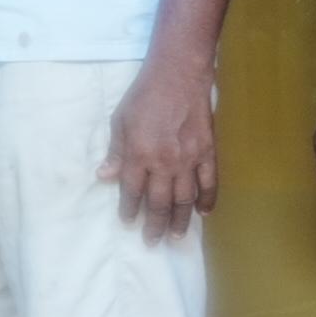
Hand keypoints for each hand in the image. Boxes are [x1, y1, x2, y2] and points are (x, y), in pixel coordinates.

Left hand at [102, 57, 217, 239]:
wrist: (179, 75)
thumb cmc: (144, 95)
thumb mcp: (120, 120)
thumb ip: (116, 151)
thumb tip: (105, 177)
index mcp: (139, 154)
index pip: (132, 191)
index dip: (130, 209)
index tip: (128, 223)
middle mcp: (164, 162)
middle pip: (160, 202)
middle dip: (155, 224)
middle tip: (152, 241)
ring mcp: (189, 159)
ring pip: (185, 198)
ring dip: (180, 220)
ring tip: (176, 237)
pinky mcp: (208, 152)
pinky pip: (210, 182)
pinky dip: (208, 199)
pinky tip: (204, 213)